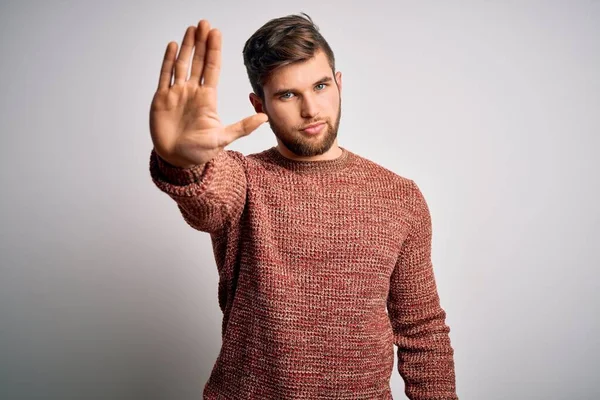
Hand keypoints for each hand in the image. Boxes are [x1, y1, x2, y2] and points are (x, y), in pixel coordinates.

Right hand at [149, 20, 267, 167]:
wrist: (177, 160)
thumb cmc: (199, 152)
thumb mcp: (223, 138)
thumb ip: (242, 127)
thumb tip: (264, 118)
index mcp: (207, 98)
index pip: (212, 68)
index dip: (214, 50)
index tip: (216, 33)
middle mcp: (192, 92)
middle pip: (197, 61)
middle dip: (201, 42)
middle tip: (204, 23)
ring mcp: (177, 94)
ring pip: (181, 64)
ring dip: (186, 46)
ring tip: (191, 29)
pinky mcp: (161, 98)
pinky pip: (165, 75)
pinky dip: (167, 60)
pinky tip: (172, 46)